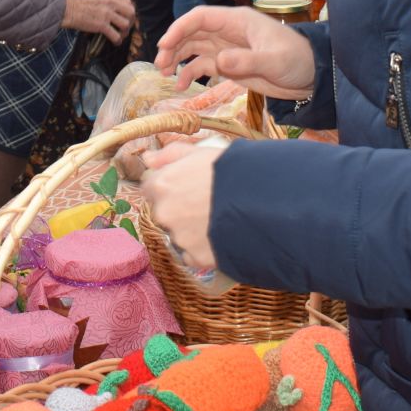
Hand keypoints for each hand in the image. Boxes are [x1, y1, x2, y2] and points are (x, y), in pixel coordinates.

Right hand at [62, 0, 135, 43]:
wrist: (65, 7)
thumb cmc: (75, 2)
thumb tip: (114, 8)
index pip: (127, 0)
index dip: (129, 9)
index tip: (127, 15)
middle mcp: (110, 2)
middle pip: (131, 12)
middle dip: (131, 21)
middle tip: (126, 26)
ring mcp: (106, 13)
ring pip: (125, 24)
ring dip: (125, 32)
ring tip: (121, 35)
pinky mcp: (101, 24)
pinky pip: (115, 35)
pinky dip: (117, 40)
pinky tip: (115, 42)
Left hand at [141, 141, 225, 272]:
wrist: (263, 201)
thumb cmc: (233, 170)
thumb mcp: (200, 153)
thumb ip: (170, 155)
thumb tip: (147, 159)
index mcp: (162, 185)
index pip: (151, 188)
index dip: (170, 185)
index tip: (187, 185)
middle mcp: (164, 213)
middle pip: (164, 212)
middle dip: (180, 208)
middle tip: (207, 202)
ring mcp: (179, 238)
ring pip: (179, 234)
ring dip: (192, 229)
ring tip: (220, 218)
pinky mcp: (196, 258)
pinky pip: (193, 254)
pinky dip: (203, 248)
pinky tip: (221, 235)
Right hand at [156, 6, 317, 98]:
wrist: (311, 77)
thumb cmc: (297, 60)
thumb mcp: (274, 60)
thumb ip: (246, 60)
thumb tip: (218, 62)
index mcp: (236, 21)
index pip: (200, 18)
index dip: (179, 28)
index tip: (164, 45)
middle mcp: (228, 32)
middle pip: (192, 33)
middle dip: (173, 46)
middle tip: (160, 64)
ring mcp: (227, 49)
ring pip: (194, 48)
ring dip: (177, 59)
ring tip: (165, 74)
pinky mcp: (230, 66)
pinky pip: (203, 66)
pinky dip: (189, 73)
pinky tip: (181, 86)